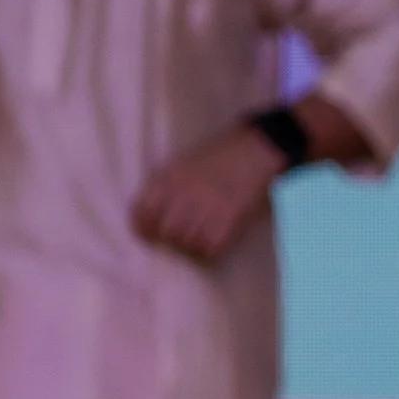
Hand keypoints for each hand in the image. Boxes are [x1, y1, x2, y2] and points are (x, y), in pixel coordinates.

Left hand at [131, 125, 284, 263]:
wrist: (256, 150)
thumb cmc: (218, 156)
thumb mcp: (183, 162)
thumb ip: (163, 185)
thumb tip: (145, 216)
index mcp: (171, 176)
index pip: (142, 211)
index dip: (141, 227)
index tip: (147, 232)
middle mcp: (186, 192)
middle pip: (165, 231)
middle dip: (167, 237)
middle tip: (175, 236)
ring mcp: (209, 207)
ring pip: (186, 242)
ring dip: (189, 243)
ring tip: (197, 234)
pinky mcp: (230, 220)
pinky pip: (210, 248)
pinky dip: (209, 248)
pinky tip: (213, 238)